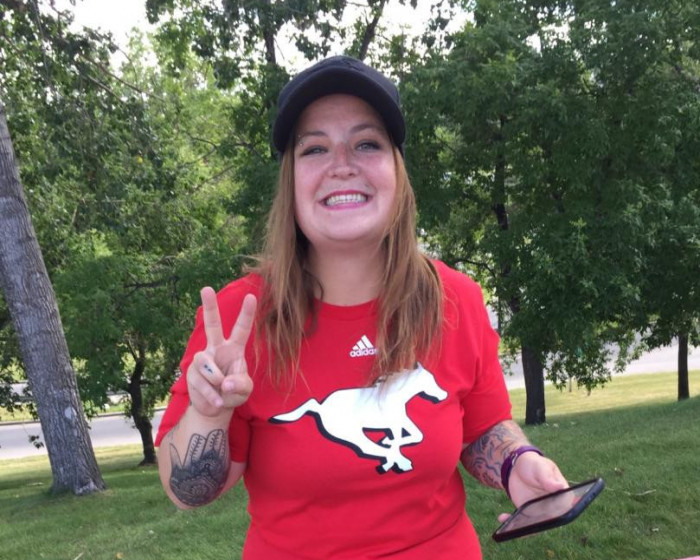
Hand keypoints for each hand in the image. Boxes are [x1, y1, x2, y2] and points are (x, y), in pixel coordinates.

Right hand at [187, 287, 256, 416]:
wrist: (215, 408)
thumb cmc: (234, 393)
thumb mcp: (245, 390)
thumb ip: (240, 384)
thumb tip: (224, 382)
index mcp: (234, 349)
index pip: (241, 329)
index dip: (246, 314)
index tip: (251, 296)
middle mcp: (217, 349)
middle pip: (212, 325)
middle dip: (209, 307)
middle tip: (206, 288)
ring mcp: (203, 359)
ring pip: (206, 362)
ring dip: (215, 380)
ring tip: (222, 392)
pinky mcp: (191, 372)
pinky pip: (201, 381)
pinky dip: (211, 394)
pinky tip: (217, 402)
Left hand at [497, 453, 567, 522]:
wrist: (518, 466)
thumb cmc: (534, 464)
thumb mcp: (541, 468)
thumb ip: (548, 478)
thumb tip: (560, 486)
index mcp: (562, 495)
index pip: (565, 508)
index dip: (559, 515)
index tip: (548, 517)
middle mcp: (553, 506)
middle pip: (550, 520)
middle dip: (539, 524)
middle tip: (528, 525)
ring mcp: (539, 511)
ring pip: (535, 524)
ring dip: (525, 527)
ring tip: (512, 526)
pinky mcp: (526, 512)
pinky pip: (521, 521)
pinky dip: (512, 522)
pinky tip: (503, 518)